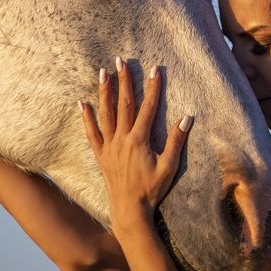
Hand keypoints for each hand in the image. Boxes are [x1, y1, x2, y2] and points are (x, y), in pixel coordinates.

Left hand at [81, 57, 192, 231]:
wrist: (130, 209)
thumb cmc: (152, 189)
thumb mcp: (169, 166)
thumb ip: (176, 141)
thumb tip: (187, 118)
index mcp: (139, 140)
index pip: (147, 107)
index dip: (152, 87)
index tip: (155, 70)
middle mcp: (122, 139)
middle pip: (124, 104)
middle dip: (124, 81)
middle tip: (122, 61)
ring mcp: (109, 146)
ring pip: (106, 114)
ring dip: (105, 92)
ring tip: (103, 73)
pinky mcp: (101, 155)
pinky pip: (92, 133)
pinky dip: (86, 118)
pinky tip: (82, 104)